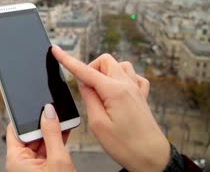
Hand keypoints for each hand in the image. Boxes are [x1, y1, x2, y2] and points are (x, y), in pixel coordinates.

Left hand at [6, 104, 73, 171]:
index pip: (14, 129)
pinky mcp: (43, 169)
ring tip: (63, 120)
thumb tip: (49, 112)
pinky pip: (48, 151)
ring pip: (40, 142)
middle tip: (54, 112)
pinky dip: (56, 142)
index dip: (25, 116)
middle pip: (29, 135)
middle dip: (42, 124)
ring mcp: (32, 167)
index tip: (36, 106)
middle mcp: (21, 162)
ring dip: (51, 133)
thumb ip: (53, 134)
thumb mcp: (58, 160)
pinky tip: (64, 131)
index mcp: (16, 159)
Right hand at [52, 46, 169, 171]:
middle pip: (104, 61)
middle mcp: (127, 85)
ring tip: (100, 92)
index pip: (85, 70)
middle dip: (90, 69)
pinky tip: (117, 91)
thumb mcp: (98, 124)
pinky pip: (132, 76)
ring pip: (118, 65)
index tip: (56, 51)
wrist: (152, 158)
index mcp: (114, 91)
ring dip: (105, 73)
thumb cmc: (126, 146)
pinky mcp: (141, 96)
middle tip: (86, 90)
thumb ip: (89, 98)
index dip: (67, 60)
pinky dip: (121, 78)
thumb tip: (83, 83)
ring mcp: (136, 89)